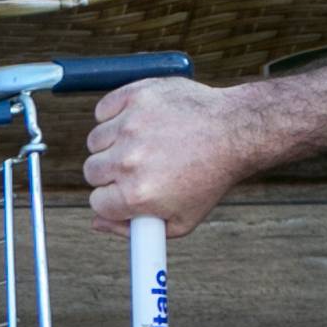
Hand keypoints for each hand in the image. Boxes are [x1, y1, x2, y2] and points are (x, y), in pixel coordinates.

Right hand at [81, 76, 253, 237]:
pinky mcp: (136, 97)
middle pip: (91, 171)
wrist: (235, 131)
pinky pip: (103, 110)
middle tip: (136, 167)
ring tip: (141, 143)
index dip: (113, 199)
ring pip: (95, 140)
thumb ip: (134, 230)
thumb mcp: (181, 221)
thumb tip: (97, 224)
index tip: (128, 191)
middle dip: (111, 173)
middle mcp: (129, 160)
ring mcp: (131, 125)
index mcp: (136, 195)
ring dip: (112, 143)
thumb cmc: (211, 175)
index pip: (97, 202)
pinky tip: (138, 122)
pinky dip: (114, 114)